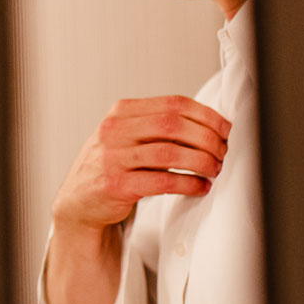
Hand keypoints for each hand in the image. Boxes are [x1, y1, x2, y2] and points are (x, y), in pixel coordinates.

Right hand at [53, 96, 230, 233]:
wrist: (78, 200)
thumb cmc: (110, 166)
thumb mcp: (125, 136)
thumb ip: (157, 126)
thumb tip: (209, 125)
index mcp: (121, 113)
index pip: (173, 104)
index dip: (206, 115)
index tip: (224, 128)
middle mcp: (114, 131)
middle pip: (173, 125)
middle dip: (207, 138)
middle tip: (221, 151)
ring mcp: (112, 158)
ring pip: (170, 154)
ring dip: (201, 162)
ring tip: (213, 169)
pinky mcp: (116, 186)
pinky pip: (163, 182)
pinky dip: (189, 184)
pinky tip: (200, 186)